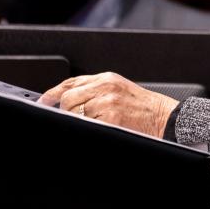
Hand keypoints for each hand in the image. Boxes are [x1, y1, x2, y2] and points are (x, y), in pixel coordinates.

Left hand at [38, 72, 178, 137]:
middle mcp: (105, 87)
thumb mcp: (119, 90)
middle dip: (66, 111)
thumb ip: (95, 90)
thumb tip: (66, 99)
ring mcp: (107, 103)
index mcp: (106, 78)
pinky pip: (87, 126)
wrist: (165, 118)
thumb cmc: (143, 108)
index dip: (53, 93)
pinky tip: (97, 130)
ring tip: (94, 125)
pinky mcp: (111, 118)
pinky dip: (88, 130)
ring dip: (79, 122)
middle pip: (68, 98)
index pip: (71, 82)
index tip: (44, 101)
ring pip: (75, 114)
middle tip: (73, 120)